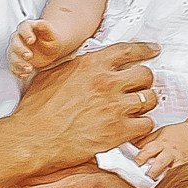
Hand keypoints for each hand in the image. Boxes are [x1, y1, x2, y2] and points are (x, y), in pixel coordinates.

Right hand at [8, 20, 47, 83]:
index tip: (31, 40)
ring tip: (29, 68)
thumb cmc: (50, 38)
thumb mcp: (50, 31)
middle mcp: (18, 38)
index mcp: (27, 28)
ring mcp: (16, 50)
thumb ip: (44, 26)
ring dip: (19, 63)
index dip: (26, 34)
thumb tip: (39, 22)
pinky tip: (24, 75)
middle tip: (29, 56)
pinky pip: (13, 66)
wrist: (50, 47)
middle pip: (15, 43)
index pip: (23, 28)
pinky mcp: (17, 60)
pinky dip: (17, 71)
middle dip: (20, 50)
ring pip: (12, 56)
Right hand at [10, 42, 156, 176]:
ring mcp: (115, 107)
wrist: (33, 138)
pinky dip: (141, 126)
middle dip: (144, 82)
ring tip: (135, 110)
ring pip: (149, 99)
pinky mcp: (119, 131)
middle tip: (138, 88)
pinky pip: (146, 124)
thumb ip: (76, 67)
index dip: (146, 50)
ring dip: (144, 104)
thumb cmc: (37, 110)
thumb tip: (84, 65)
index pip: (129, 50)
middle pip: (146, 74)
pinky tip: (132, 128)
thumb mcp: (52, 75)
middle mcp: (107, 82)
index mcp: (91, 65)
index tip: (154, 50)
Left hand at [132, 119, 187, 183]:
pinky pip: (184, 174)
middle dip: (153, 170)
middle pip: (161, 161)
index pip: (148, 149)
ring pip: (173, 170)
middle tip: (146, 178)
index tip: (135, 165)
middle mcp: (170, 151)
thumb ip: (146, 141)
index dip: (141, 157)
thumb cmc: (178, 133)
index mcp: (161, 142)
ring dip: (166, 178)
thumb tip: (130, 146)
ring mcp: (180, 159)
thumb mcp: (160, 132)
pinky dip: (179, 180)